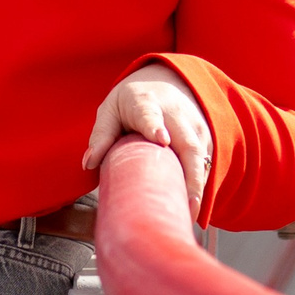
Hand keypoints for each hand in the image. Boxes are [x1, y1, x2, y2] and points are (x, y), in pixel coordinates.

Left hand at [84, 64, 212, 217]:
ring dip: (198, 187)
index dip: (155, 127)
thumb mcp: (111, 109)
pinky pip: (206, 164)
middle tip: (187, 206)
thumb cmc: (132, 101)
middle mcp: (176, 114)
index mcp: (145, 103)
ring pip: (201, 158)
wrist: (167, 81)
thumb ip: (101, 134)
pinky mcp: (206, 139)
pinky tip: (193, 207)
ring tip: (190, 214)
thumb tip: (88, 163)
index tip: (161, 139)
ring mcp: (195, 126)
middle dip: (191, 177)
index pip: (150, 115)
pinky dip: (202, 185)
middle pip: (187, 145)